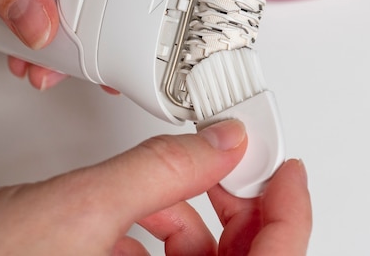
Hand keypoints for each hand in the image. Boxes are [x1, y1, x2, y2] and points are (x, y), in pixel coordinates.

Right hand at [0, 120, 311, 254]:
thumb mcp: (80, 207)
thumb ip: (162, 169)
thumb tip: (223, 141)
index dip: (289, 218)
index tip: (287, 174)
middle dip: (242, 211)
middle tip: (235, 167)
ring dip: (197, 217)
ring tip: (181, 181)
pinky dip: (162, 229)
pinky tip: (143, 207)